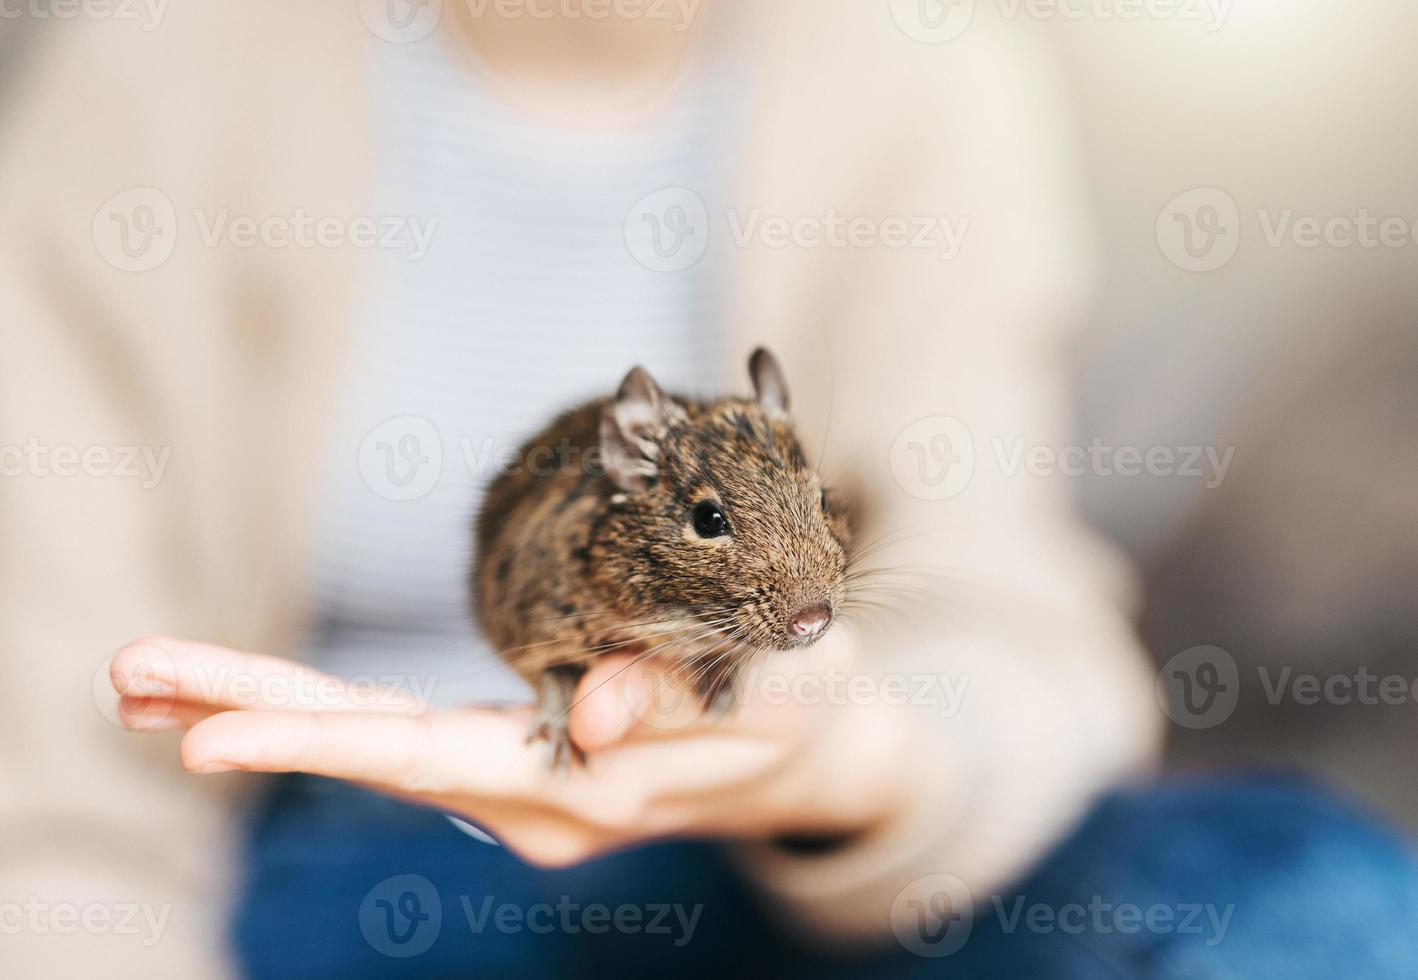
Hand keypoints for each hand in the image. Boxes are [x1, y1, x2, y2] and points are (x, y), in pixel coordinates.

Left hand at [109, 633, 909, 865]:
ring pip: (382, 749)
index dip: (318, 745)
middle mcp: (539, 804)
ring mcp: (528, 791)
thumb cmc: (804, 703)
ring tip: (148, 681)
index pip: (433, 763)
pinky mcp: (528, 765)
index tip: (201, 739)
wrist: (818, 751)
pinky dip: (330, 722)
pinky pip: (414, 742)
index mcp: (592, 787)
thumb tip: (591, 710)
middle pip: (376, 756)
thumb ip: (682, 698)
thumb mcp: (771, 688)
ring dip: (268, 712)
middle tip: (124, 677)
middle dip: (250, 716)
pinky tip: (253, 707)